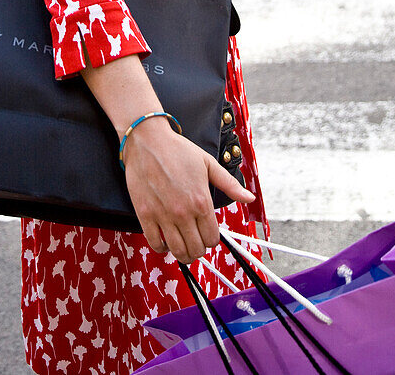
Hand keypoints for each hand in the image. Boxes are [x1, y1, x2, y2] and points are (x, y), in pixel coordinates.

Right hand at [122, 117, 254, 263]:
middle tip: (196, 243)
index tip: (207, 234)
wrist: (148, 140)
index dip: (212, 239)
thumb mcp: (208, 164)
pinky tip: (165, 240)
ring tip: (183, 247)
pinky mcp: (145, 214)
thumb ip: (230, 184)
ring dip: (182, 254)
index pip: (212, 238)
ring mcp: (163, 214)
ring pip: (177, 251)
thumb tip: (250, 198)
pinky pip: (155, 243)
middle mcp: (183, 212)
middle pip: (196, 249)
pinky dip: (161, 247)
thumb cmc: (177, 150)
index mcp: (201, 201)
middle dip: (199, 249)